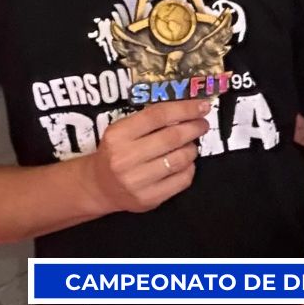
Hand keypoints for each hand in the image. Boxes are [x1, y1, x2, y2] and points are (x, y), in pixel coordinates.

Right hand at [83, 98, 209, 213]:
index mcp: (118, 135)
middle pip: (172, 138)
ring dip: (191, 149)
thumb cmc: (116, 152)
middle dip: (194, 128)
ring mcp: (137, 181)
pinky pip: (182, 180)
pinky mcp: (148, 199)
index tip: (202, 106)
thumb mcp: (122, 131)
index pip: (157, 116)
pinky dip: (189, 168)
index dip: (184, 109)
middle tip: (202, 124)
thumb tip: (187, 111)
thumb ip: (149, 120)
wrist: (100, 186)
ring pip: (179, 159)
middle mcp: (125, 158)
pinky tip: (185, 164)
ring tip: (190, 145)